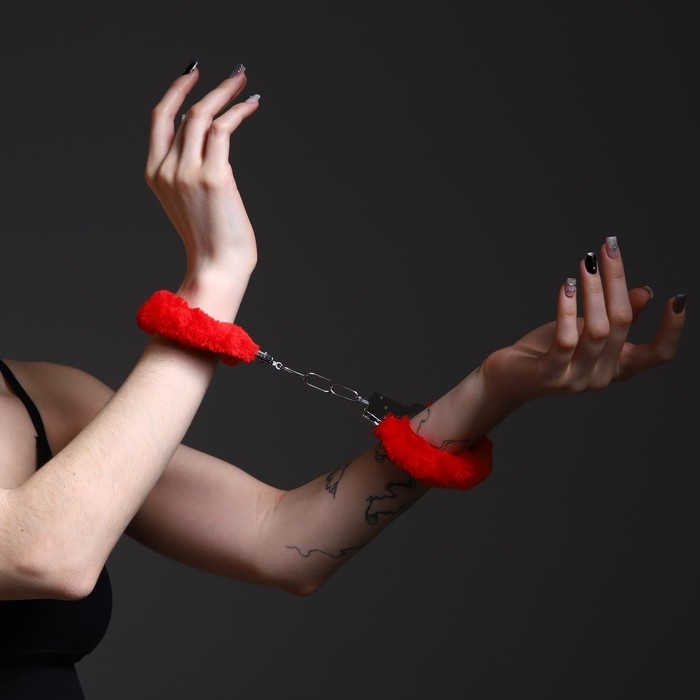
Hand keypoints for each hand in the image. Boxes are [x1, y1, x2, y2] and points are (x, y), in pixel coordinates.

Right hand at [144, 63, 259, 311]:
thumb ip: (192, 170)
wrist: (217, 268)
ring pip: (202, 115)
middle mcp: (166, 169)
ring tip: (244, 83)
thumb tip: (211, 138)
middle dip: (205, 87)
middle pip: (182, 112)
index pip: (159, 121)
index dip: (174, 93)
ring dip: (226, 93)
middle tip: (232, 74)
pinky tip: (251, 105)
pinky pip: (222, 129)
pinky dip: (238, 112)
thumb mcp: (192, 201)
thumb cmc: (212, 241)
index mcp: (154, 174)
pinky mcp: (213, 176)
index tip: (192, 75)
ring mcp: (187, 172)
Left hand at [481, 238, 685, 405]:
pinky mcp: (550, 375)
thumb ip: (616, 318)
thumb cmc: (546, 351)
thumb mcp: (585, 332)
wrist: (507, 378)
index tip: (678, 298)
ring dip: (592, 290)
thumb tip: (644, 292)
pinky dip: (568, 310)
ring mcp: (577, 379)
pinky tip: (567, 286)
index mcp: (617, 367)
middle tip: (608, 250)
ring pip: (597, 329)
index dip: (673, 329)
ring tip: (585, 263)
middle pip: (620, 324)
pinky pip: (566, 339)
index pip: (658, 354)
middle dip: (616, 282)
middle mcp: (602, 377)